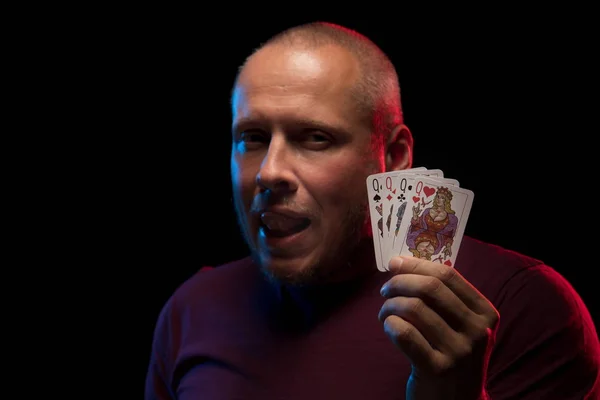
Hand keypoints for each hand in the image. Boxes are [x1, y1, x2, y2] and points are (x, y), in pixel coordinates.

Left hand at [379, 256, 498, 399]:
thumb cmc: (453, 355)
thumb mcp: (461, 325)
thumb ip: (440, 296)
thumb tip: (400, 263)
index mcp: (485, 313)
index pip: (448, 275)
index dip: (416, 265)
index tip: (394, 264)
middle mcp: (477, 331)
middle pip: (430, 288)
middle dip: (399, 282)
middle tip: (385, 290)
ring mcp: (459, 351)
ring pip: (413, 308)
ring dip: (390, 305)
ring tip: (384, 313)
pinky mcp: (437, 369)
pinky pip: (403, 333)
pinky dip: (389, 324)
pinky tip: (388, 327)